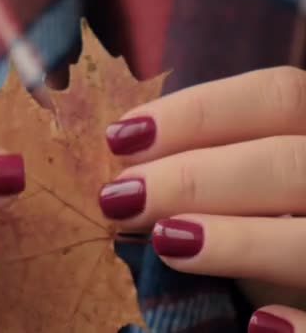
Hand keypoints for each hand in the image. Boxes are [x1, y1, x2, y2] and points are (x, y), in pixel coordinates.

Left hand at [100, 66, 305, 331]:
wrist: (301, 277)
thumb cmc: (272, 219)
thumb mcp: (251, 185)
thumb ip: (211, 171)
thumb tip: (131, 180)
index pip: (278, 96)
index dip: (195, 112)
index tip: (120, 136)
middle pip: (286, 162)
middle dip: (192, 178)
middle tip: (120, 197)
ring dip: (236, 241)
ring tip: (165, 241)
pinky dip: (302, 327)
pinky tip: (261, 324)